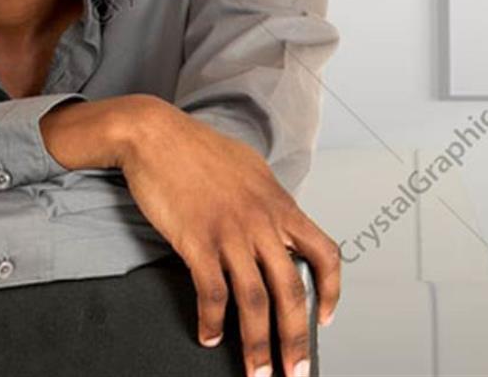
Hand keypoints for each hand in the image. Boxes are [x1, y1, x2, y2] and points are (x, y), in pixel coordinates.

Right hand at [46, 95, 339, 376]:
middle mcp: (262, 222)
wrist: (156, 133)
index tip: (326, 319)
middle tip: (295, 372)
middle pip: (291, 290)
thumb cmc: (200, 150)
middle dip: (296, 340)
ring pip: (254, 301)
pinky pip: (211, 292)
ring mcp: (230, 232)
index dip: (332, 291)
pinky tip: (209, 336)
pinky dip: (212, 321)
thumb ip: (269, 203)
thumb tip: (279, 228)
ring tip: (256, 374)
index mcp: (281, 205)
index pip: (325, 253)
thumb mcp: (251, 171)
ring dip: (257, 346)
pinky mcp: (196, 240)